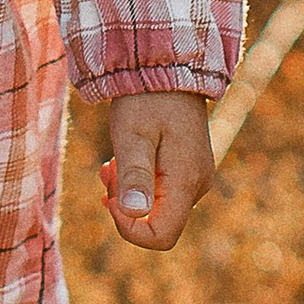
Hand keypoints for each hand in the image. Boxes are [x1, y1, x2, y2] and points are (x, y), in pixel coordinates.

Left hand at [100, 91, 217, 250]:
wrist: (168, 66)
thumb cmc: (146, 99)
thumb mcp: (131, 135)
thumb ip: (134, 175)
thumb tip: (135, 214)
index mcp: (186, 181)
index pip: (162, 236)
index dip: (130, 230)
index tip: (108, 199)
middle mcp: (198, 184)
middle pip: (158, 223)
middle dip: (125, 206)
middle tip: (106, 170)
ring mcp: (196, 176)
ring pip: (158, 207)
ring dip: (129, 192)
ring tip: (110, 162)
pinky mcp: (189, 167)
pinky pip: (163, 191)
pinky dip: (138, 182)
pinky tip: (122, 159)